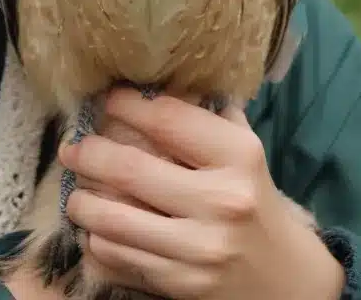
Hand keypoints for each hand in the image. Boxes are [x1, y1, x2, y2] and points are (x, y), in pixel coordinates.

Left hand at [59, 87, 344, 299]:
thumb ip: (202, 116)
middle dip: (88, 153)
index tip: (106, 100)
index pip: (166, 120)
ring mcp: (200, 249)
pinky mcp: (182, 286)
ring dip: (82, 201)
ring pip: (113, 219)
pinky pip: (117, 257)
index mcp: (238, 157)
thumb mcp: (242, 152)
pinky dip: (96, 240)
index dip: (126, 105)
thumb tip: (149, 81)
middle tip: (72, 147)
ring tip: (76, 190)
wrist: (288, 282)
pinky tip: (95, 228)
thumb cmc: (254, 200)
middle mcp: (221, 201)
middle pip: (130, 169)